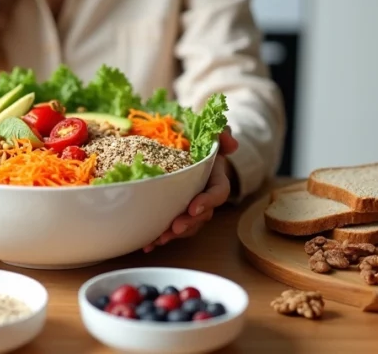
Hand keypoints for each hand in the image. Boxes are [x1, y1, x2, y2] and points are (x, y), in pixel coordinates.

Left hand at [143, 126, 238, 251]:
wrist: (186, 147)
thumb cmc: (199, 140)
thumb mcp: (211, 132)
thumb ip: (221, 134)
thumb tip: (231, 143)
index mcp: (215, 178)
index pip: (219, 192)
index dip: (208, 201)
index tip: (194, 207)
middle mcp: (204, 196)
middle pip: (202, 216)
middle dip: (189, 223)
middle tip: (174, 227)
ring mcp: (190, 207)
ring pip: (187, 225)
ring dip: (173, 234)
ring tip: (158, 239)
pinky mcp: (175, 212)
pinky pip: (170, 228)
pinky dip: (158, 237)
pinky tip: (146, 244)